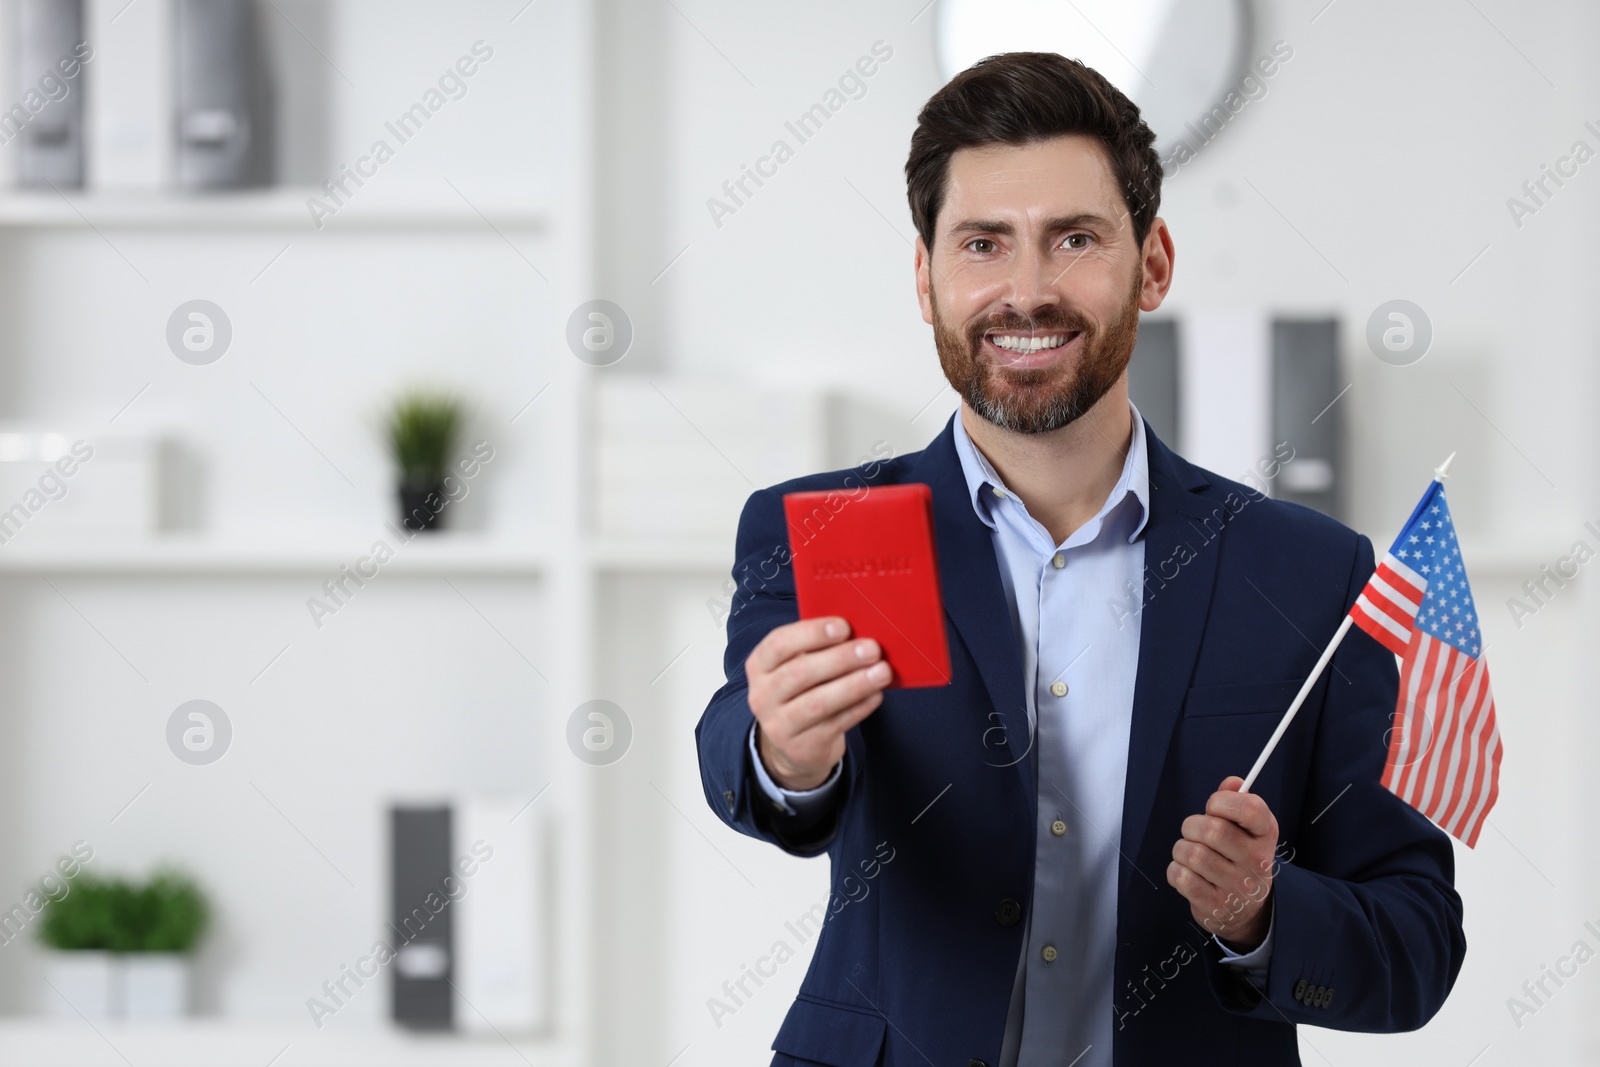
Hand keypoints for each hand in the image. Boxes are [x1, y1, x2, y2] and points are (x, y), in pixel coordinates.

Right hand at [745, 617, 891, 789]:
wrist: (794, 744)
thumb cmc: (803, 691)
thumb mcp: (799, 666)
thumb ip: (819, 648)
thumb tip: (860, 630)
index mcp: (759, 665)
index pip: (779, 644)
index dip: (812, 633)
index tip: (844, 626)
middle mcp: (762, 695)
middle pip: (799, 673)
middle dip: (840, 658)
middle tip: (872, 649)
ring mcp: (779, 725)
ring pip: (818, 703)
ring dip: (854, 685)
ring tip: (882, 672)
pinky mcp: (801, 747)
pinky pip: (834, 725)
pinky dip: (858, 709)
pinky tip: (876, 695)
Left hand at [1167, 776, 1279, 950]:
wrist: (1247, 909)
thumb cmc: (1239, 858)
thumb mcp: (1246, 830)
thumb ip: (1237, 801)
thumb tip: (1233, 781)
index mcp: (1265, 835)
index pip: (1250, 809)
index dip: (1222, 801)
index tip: (1213, 807)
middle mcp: (1256, 861)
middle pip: (1212, 830)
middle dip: (1192, 825)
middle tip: (1193, 832)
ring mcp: (1237, 886)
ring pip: (1192, 854)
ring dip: (1181, 849)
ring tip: (1189, 853)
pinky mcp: (1215, 905)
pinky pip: (1182, 877)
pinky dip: (1176, 870)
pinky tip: (1186, 872)